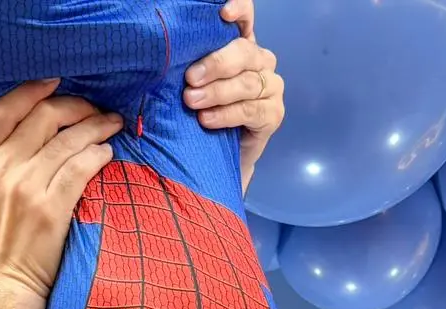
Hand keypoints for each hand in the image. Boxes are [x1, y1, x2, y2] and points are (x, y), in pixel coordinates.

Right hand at [0, 81, 123, 303]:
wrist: (3, 287)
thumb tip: (24, 133)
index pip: (3, 110)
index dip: (32, 89)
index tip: (56, 81)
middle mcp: (2, 168)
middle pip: (42, 117)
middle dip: (76, 106)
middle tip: (96, 108)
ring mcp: (26, 187)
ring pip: (67, 141)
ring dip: (95, 127)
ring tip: (112, 125)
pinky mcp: (50, 208)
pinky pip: (80, 168)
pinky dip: (97, 155)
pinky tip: (108, 153)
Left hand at [185, 0, 284, 190]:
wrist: (221, 156)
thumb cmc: (205, 112)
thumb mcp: (197, 84)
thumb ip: (195, 66)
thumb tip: (171, 52)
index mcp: (243, 46)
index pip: (247, 19)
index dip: (240, 10)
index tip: (223, 13)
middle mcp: (261, 61)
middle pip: (244, 52)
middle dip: (215, 64)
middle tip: (190, 79)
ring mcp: (271, 87)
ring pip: (247, 83)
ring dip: (217, 92)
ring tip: (193, 101)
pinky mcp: (274, 114)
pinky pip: (250, 110)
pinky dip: (226, 114)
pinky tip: (207, 119)